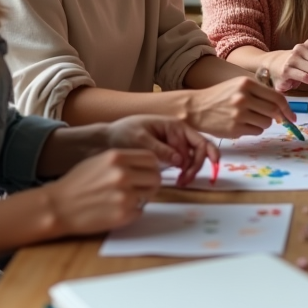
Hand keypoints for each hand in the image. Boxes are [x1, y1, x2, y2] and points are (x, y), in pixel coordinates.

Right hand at [43, 148, 162, 235]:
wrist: (58, 206)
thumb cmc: (77, 184)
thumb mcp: (99, 161)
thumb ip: (123, 161)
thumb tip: (147, 164)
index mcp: (117, 158)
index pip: (151, 159)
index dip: (151, 167)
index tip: (147, 172)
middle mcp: (123, 174)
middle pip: (155, 177)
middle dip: (150, 183)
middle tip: (140, 189)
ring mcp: (124, 195)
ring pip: (149, 195)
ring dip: (141, 198)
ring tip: (123, 199)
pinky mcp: (123, 215)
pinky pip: (139, 211)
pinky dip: (132, 212)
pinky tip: (115, 209)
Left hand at [102, 114, 218, 185]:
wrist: (107, 139)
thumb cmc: (123, 134)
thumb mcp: (140, 140)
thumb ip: (161, 149)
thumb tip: (180, 160)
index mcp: (174, 126)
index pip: (196, 142)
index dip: (200, 157)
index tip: (199, 170)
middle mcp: (178, 133)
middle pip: (199, 149)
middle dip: (197, 166)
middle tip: (185, 181)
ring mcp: (174, 143)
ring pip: (192, 156)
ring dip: (191, 170)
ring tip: (181, 182)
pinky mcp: (169, 152)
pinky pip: (183, 160)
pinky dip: (184, 170)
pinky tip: (178, 178)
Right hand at [185, 76, 293, 137]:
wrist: (195, 108)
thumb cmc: (220, 96)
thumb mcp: (238, 86)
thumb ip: (259, 94)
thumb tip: (282, 110)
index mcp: (246, 84)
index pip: (277, 97)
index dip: (288, 108)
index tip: (291, 116)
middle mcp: (243, 98)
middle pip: (274, 111)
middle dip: (275, 116)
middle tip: (268, 117)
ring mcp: (239, 114)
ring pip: (266, 123)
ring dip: (262, 123)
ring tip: (249, 118)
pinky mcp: (235, 129)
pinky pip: (256, 132)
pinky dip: (253, 129)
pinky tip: (241, 124)